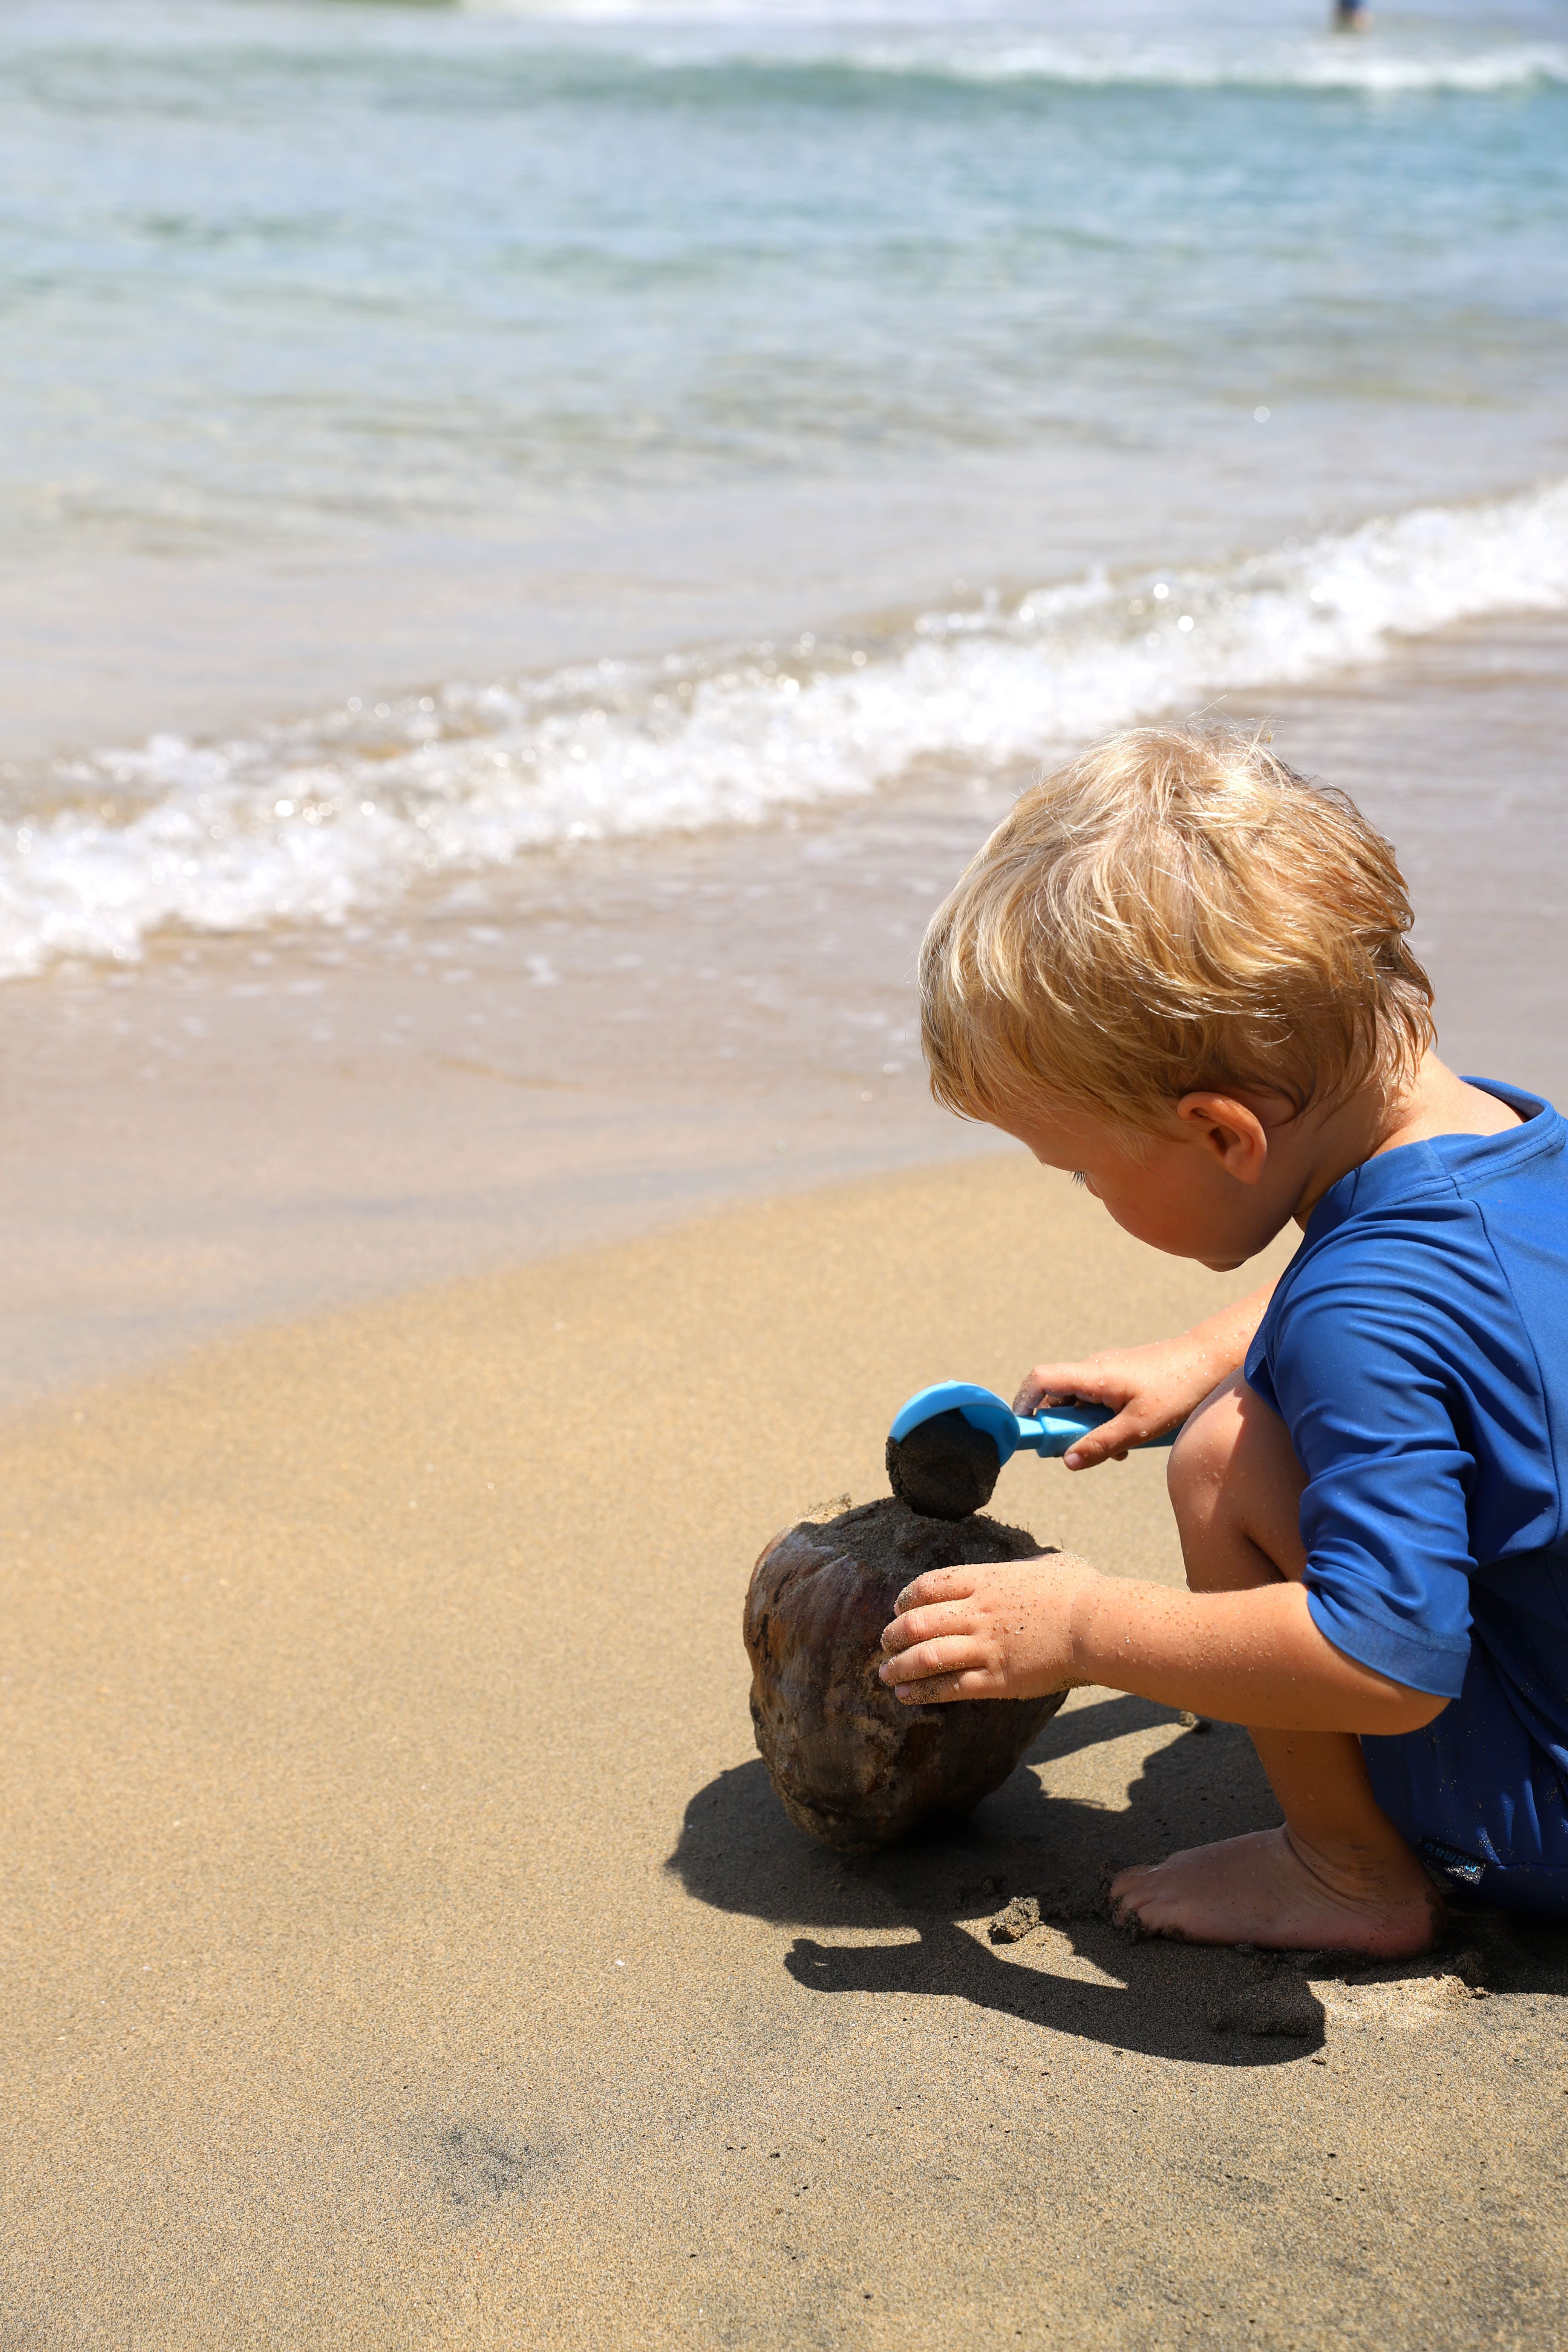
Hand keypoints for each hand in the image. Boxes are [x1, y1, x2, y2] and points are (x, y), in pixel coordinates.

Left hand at [877, 1553, 1099, 1704]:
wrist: (1097, 1626)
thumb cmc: (1081, 1591)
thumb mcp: (1049, 1565)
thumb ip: (1028, 1567)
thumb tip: (1031, 1567)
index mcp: (986, 1581)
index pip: (929, 1586)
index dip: (907, 1598)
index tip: (899, 1608)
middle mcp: (977, 1613)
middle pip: (918, 1622)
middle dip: (894, 1634)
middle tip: (884, 1643)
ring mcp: (984, 1647)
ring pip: (926, 1657)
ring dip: (899, 1667)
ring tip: (886, 1674)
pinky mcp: (997, 1679)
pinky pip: (949, 1687)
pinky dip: (923, 1692)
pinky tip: (907, 1696)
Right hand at [1014, 1305, 1263, 1469]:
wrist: (1212, 1359)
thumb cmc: (1178, 1389)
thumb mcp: (1139, 1427)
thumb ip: (1101, 1444)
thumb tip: (1066, 1461)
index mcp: (1093, 1375)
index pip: (1040, 1380)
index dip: (1023, 1403)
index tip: (1025, 1431)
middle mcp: (1095, 1368)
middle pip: (1058, 1397)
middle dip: (1063, 1428)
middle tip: (1080, 1453)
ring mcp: (1109, 1370)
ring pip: (1082, 1401)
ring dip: (1088, 1428)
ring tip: (1117, 1450)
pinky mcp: (1123, 1375)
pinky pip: (1100, 1399)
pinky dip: (1105, 1420)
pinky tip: (1130, 1439)